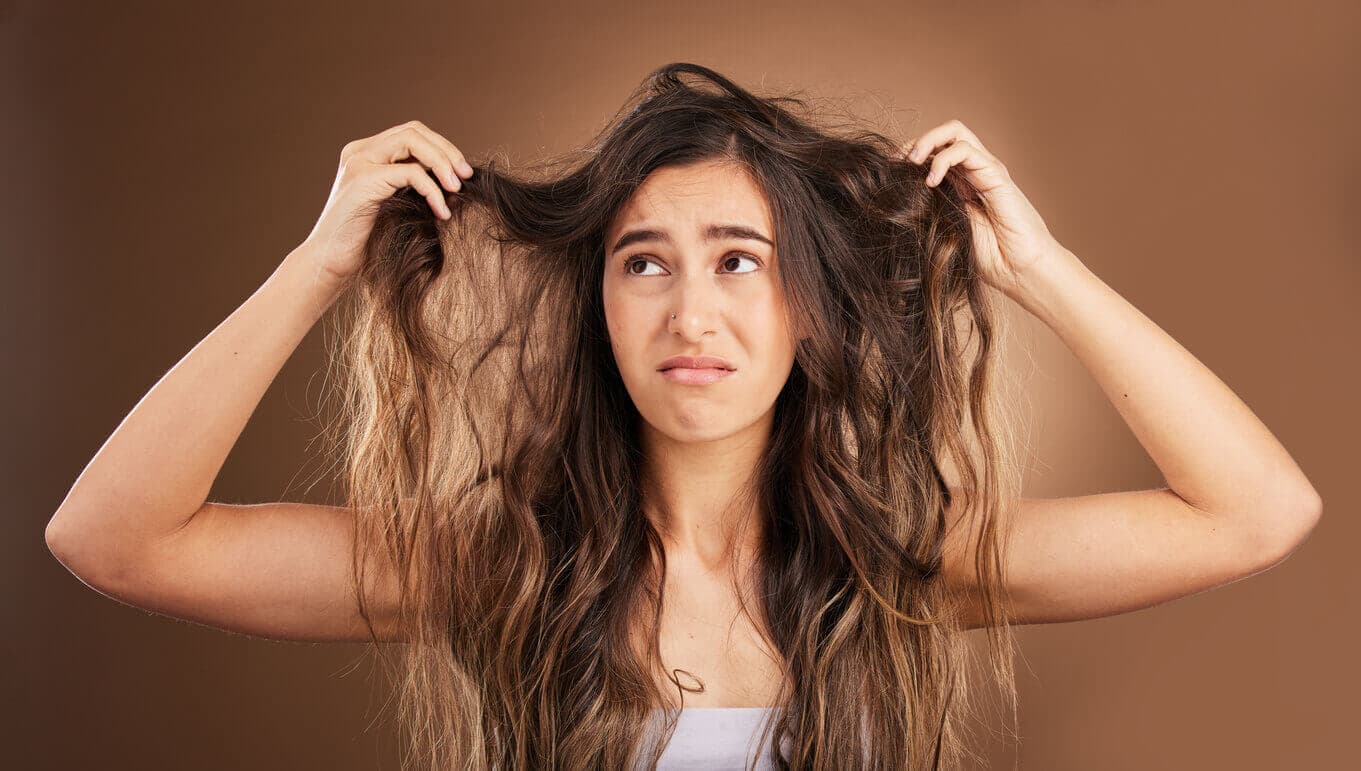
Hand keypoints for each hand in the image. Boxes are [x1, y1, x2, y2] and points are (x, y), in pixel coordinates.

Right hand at [300, 120, 475, 285]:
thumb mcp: (395, 205)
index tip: (464, 173)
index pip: (412, 133)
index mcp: (366, 153)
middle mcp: (360, 151)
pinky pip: (411, 172)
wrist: (330, 263)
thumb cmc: (367, 242)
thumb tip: (456, 180)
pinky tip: (441, 211)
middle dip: (446, 151)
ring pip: (412, 141)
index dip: (442, 147)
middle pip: (414, 130)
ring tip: (457, 189)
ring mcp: (359, 161)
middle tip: (467, 176)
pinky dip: (432, 190)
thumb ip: (413, 186)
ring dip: (442, 163)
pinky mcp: (363, 179)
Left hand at [905, 119, 1062, 298]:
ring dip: (926, 141)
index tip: (886, 170)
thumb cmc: (987, 258)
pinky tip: (930, 181)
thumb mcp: (945, 230)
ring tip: (910, 163)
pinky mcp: (996, 175)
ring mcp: (986, 170)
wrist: (1019, 270)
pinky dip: (942, 159)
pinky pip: (966, 150)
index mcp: (962, 184)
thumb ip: (928, 210)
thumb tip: (894, 202)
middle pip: (945, 134)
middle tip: (896, 162)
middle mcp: (975, 172)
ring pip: (955, 132)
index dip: (909, 155)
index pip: (934, 152)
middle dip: (916, 141)